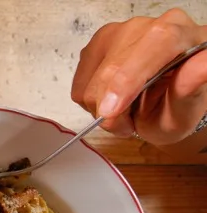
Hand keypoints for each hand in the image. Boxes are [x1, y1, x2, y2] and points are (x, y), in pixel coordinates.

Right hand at [73, 9, 206, 144]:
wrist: (159, 104)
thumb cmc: (175, 106)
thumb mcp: (187, 106)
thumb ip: (191, 86)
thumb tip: (206, 65)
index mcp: (180, 32)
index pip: (154, 43)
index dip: (127, 79)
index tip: (111, 112)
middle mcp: (148, 25)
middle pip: (115, 65)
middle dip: (112, 106)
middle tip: (127, 124)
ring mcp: (118, 33)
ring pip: (93, 79)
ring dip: (101, 106)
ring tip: (122, 112)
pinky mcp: (96, 46)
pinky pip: (80, 84)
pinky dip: (90, 101)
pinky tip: (110, 100)